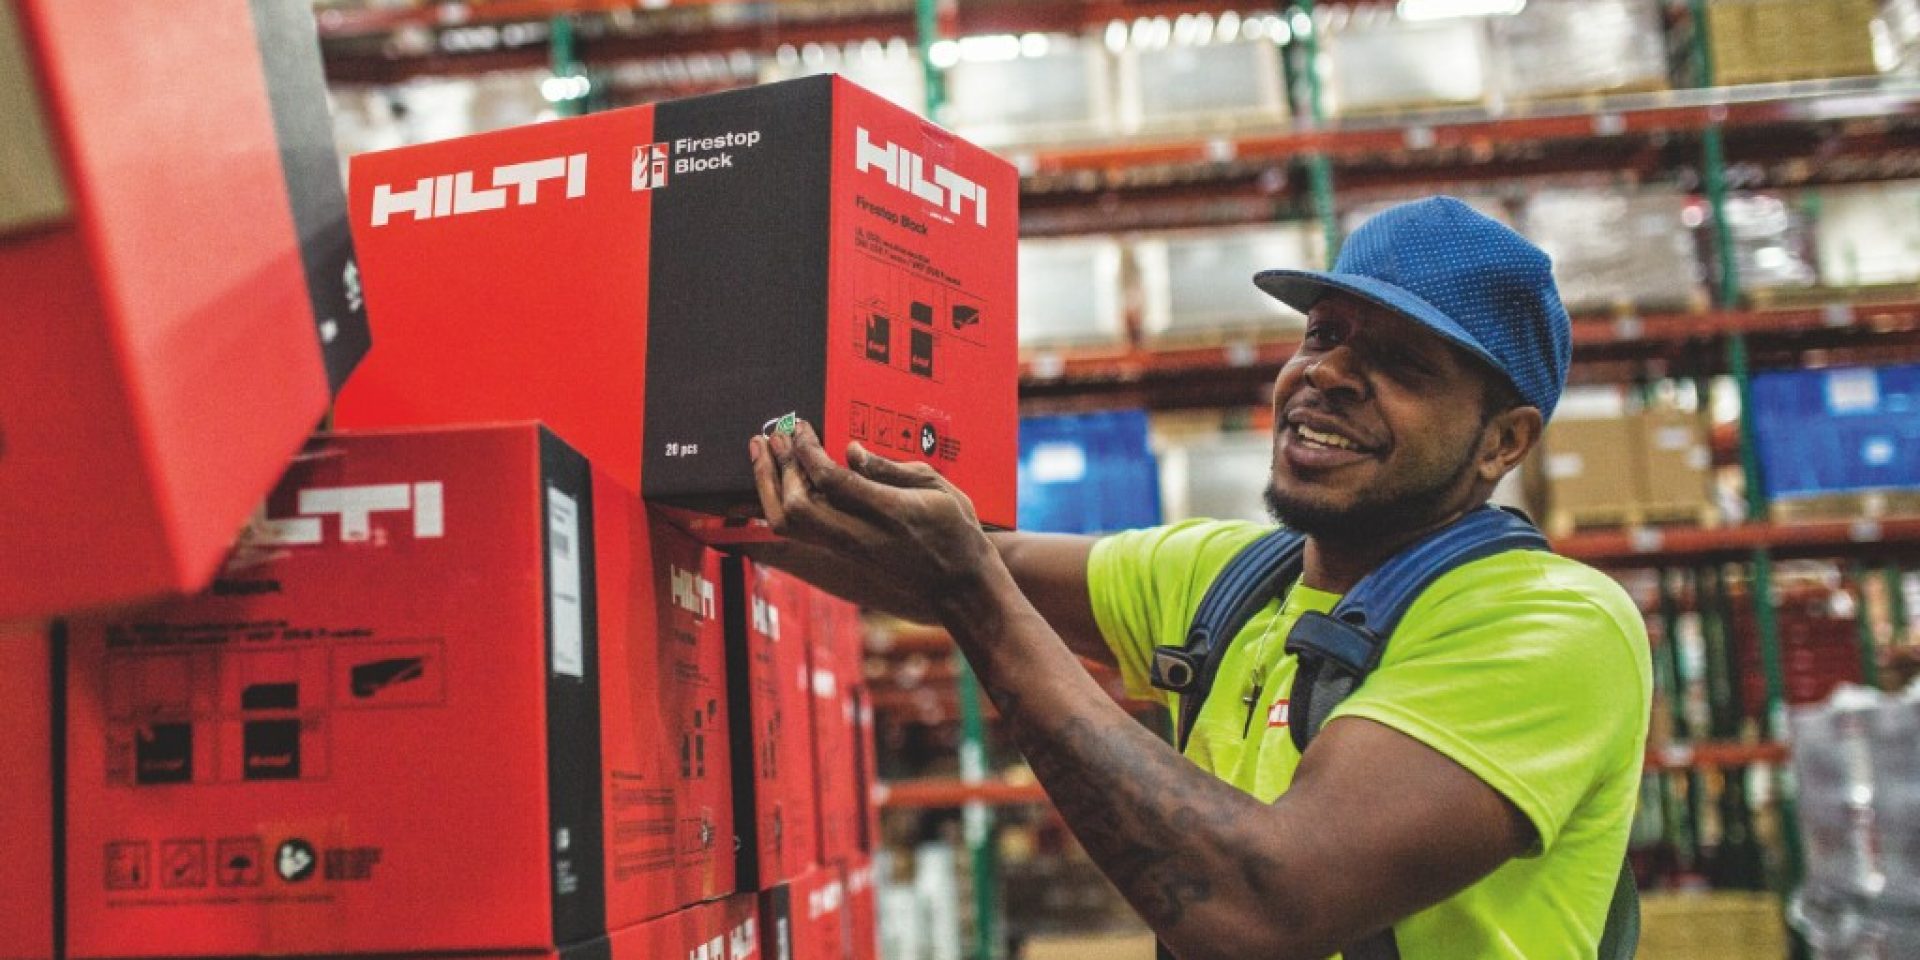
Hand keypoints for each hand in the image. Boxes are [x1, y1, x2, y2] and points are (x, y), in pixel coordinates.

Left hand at [748, 420, 1003, 622]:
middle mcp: (862, 536)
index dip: (807, 452)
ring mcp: (849, 550)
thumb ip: (891, 469)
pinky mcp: (844, 556)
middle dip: (777, 468)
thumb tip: (851, 451)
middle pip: (797, 508)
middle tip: (774, 436)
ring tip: (764, 454)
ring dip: (770, 486)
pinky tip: (780, 480)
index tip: (798, 428)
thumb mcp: (938, 488)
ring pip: (790, 525)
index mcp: (890, 513)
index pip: (831, 481)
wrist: (961, 587)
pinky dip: (782, 502)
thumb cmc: (957, 531)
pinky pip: (800, 531)